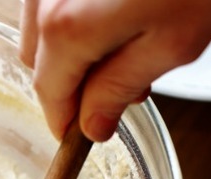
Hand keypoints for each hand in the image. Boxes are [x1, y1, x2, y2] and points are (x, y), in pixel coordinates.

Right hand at [20, 0, 210, 140]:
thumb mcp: (172, 43)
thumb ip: (120, 89)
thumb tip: (93, 123)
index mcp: (67, 29)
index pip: (50, 93)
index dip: (64, 120)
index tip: (79, 134)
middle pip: (38, 60)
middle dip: (70, 82)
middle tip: (118, 86)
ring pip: (40, 27)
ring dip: (69, 48)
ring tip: (122, 44)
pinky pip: (49, 1)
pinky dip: (70, 17)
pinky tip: (112, 12)